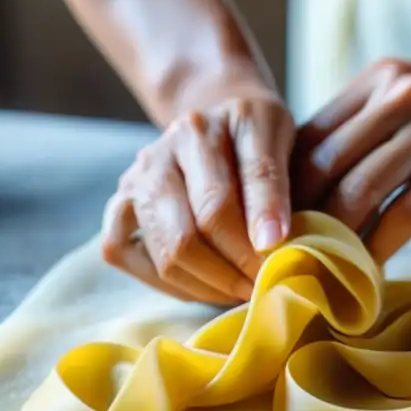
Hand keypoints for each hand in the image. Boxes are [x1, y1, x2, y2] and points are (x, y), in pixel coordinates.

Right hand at [101, 96, 294, 304]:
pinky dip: (171, 284)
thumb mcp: (292, 151)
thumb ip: (288, 187)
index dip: (267, 218)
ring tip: (241, 291)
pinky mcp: (118, 204)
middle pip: (207, 217)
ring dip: (212, 283)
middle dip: (241, 263)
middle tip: (266, 286)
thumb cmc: (261, 151)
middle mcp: (178, 140)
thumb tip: (272, 242)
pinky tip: (204, 287)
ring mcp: (141, 174)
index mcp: (236, 119)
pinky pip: (129, 255)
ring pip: (170, 247)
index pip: (255, 172)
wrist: (217, 133)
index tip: (280, 253)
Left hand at [292, 59, 410, 262]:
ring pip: (365, 187)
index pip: (311, 137)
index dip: (285, 187)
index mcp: (375, 83)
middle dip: (303, 216)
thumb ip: (357, 133)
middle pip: (330, 163)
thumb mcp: (401, 102)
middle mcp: (401, 94)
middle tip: (290, 257)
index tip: (274, 228)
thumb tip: (297, 192)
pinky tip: (372, 267)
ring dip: (339, 236)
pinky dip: (384, 244)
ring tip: (325, 269)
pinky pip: (410, 209)